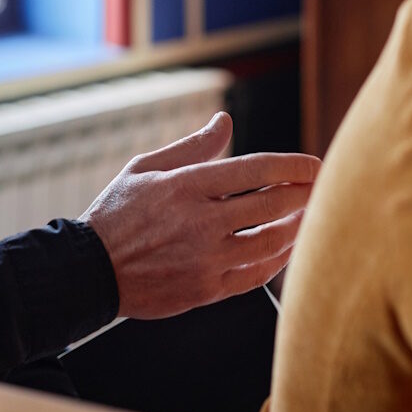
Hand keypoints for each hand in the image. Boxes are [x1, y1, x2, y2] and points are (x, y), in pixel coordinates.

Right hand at [79, 112, 319, 319]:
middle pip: (271, 206)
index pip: (255, 170)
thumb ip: (192, 146)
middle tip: (322, 188)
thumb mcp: (146, 167)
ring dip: (297, 228)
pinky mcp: (205, 290)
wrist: (89, 270)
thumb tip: (225, 121)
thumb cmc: (117, 213)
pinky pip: (255, 276)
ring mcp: (205, 259)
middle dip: (304, 195)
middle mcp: (201, 221)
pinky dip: (277, 261)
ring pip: (270, 243)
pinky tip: (286, 250)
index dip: (293, 166)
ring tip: (309, 217)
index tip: (315, 165)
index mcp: (187, 185)